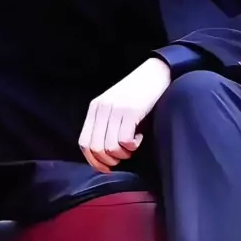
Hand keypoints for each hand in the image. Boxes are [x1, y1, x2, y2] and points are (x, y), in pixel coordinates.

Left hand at [79, 57, 170, 172]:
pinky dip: (133, 146)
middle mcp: (102, 108)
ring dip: (124, 153)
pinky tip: (140, 137)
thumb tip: (104, 154)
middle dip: (110, 160)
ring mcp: (116, 109)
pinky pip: (125, 140)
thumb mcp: (115, 107)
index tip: (106, 167)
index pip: (84, 143)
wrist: (156, 73)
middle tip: (124, 155)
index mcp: (95, 108)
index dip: (94, 161)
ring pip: (110, 147)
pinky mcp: (131, 111)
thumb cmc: (137, 94)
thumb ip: (106, 125)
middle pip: (96, 148)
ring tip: (133, 145)